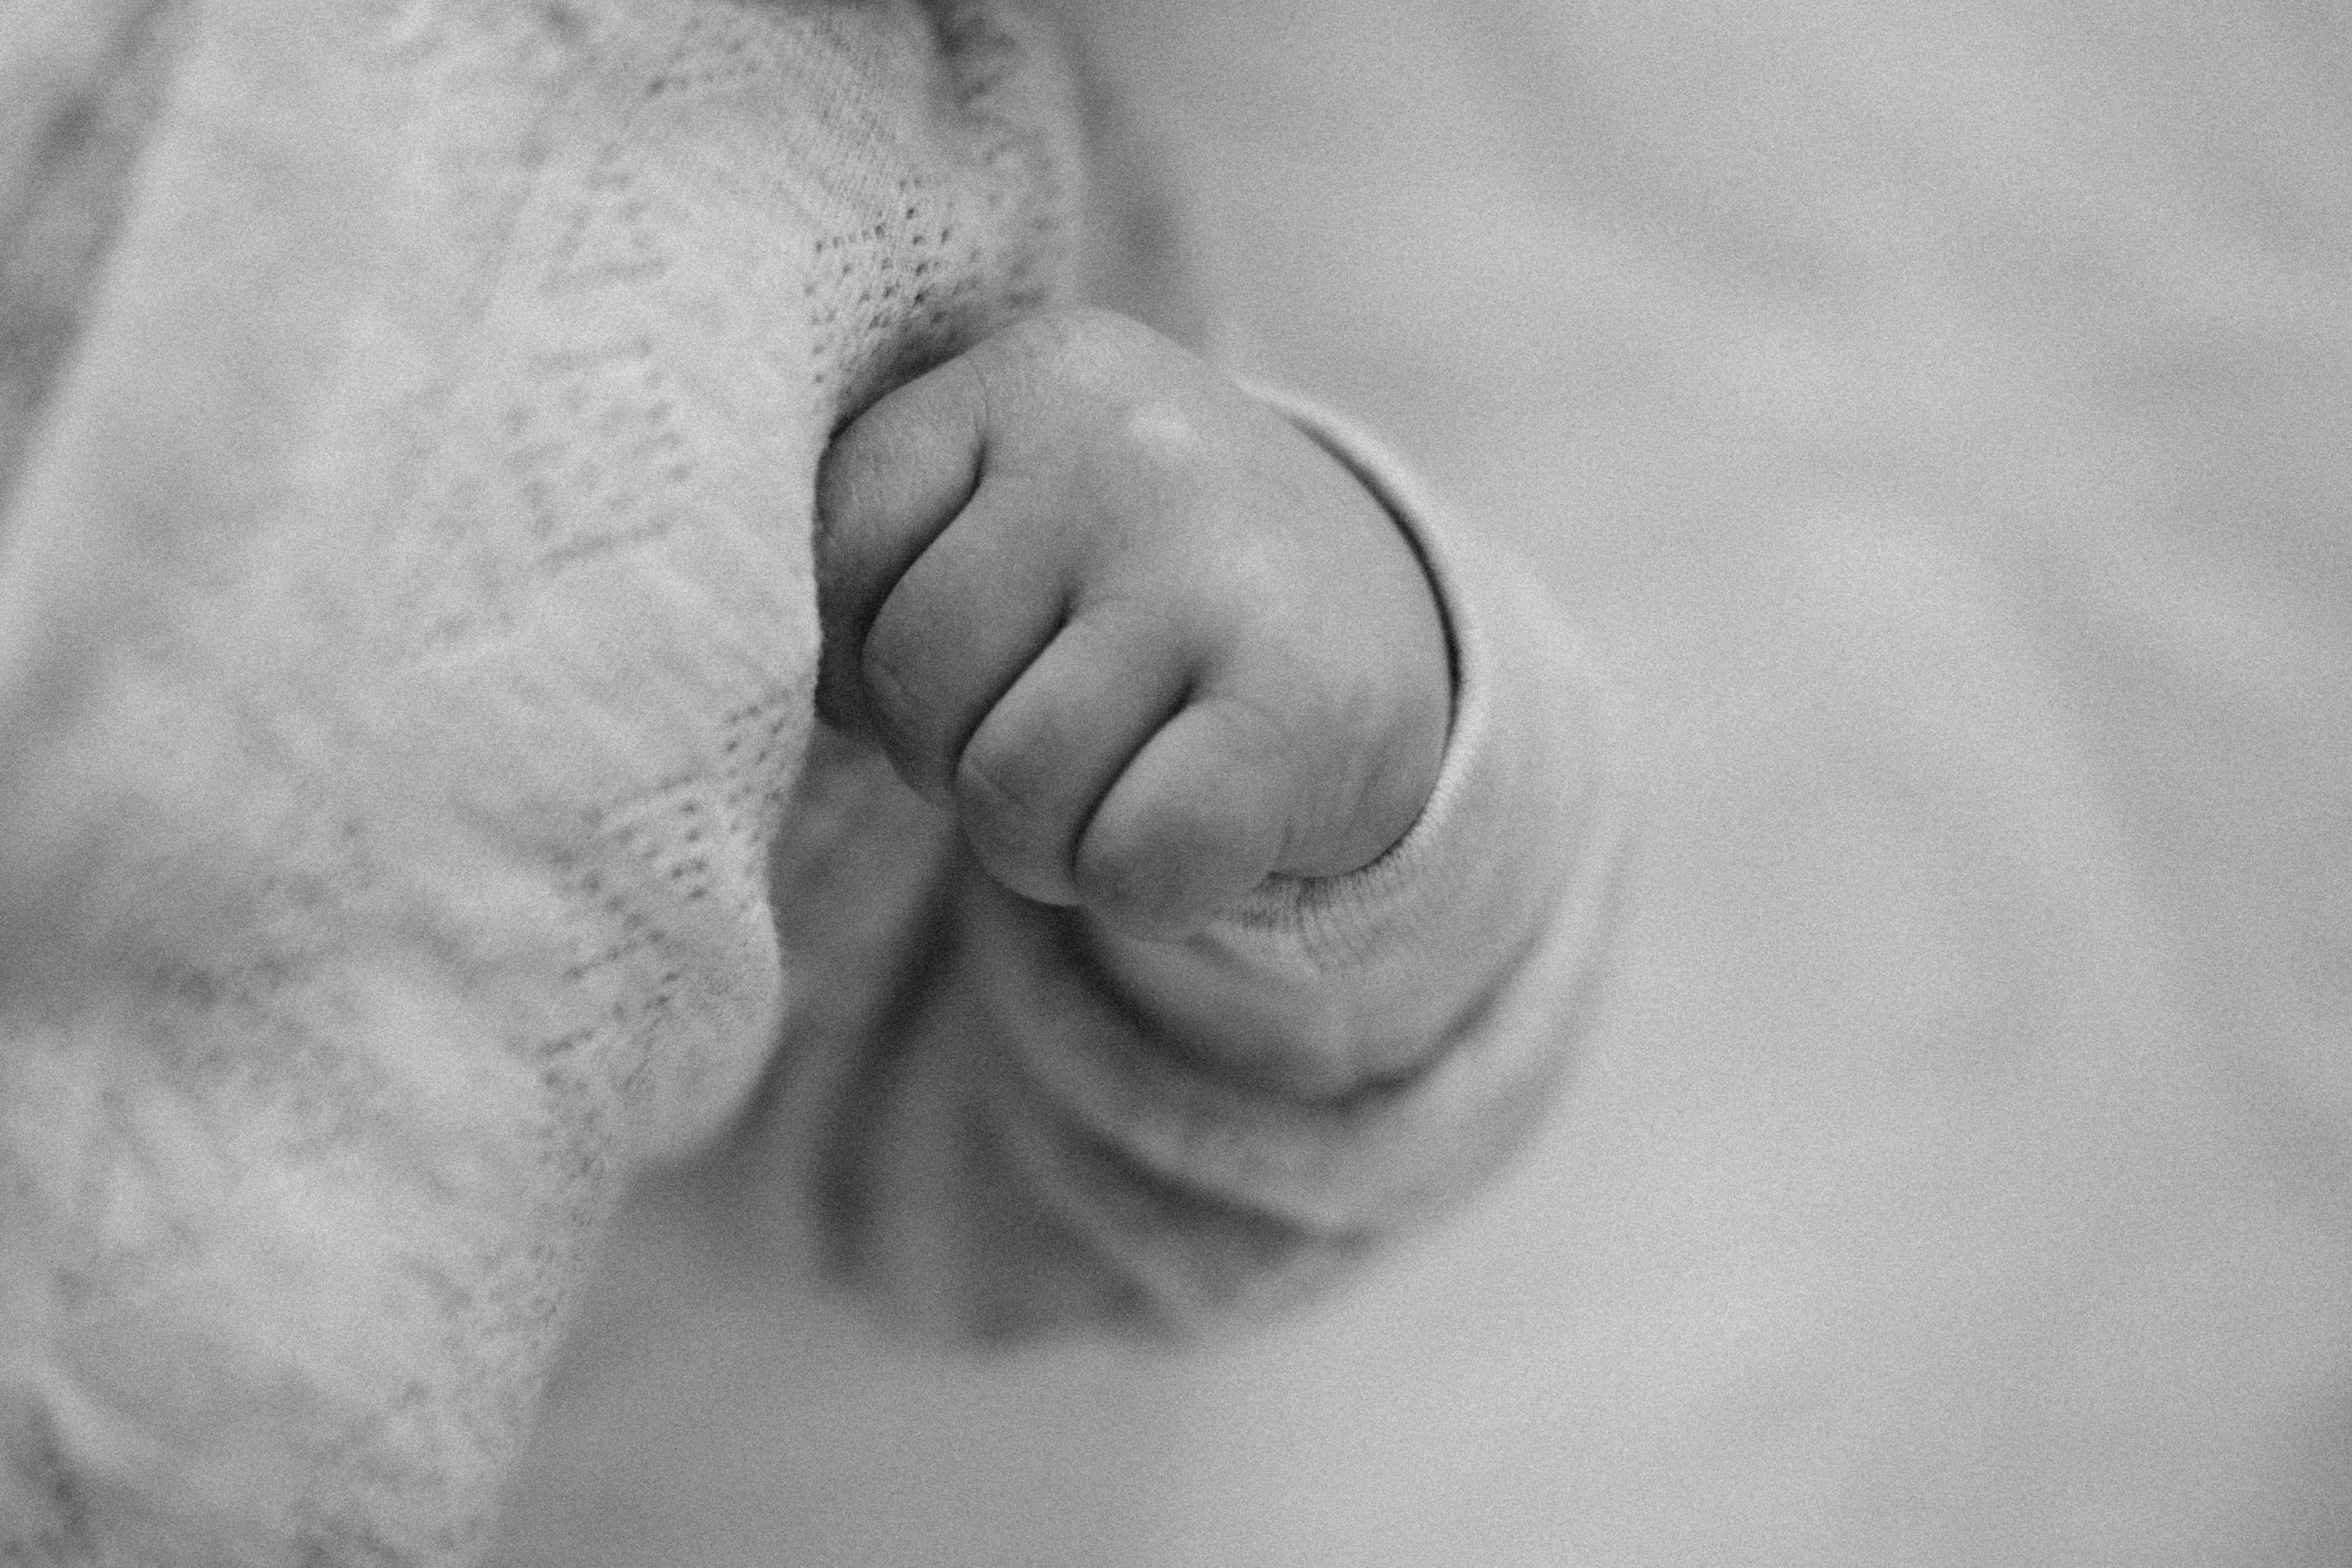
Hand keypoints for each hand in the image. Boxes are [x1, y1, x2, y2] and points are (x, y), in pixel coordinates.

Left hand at [816, 308, 1452, 941]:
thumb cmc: (1145, 579)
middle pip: (917, 682)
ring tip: (1117, 786)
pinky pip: (1132, 861)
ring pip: (1011, 791)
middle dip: (954, 760)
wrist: (1383, 626)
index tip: (959, 665)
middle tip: (1050, 740)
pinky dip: (1140, 888)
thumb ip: (896, 549)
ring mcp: (1219, 577)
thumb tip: (799, 693)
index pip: (843, 542)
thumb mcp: (1025, 500)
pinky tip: (1189, 828)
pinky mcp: (1297, 712)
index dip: (864, 651)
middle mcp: (1131, 450)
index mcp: (1042, 375)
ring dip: (1045, 842)